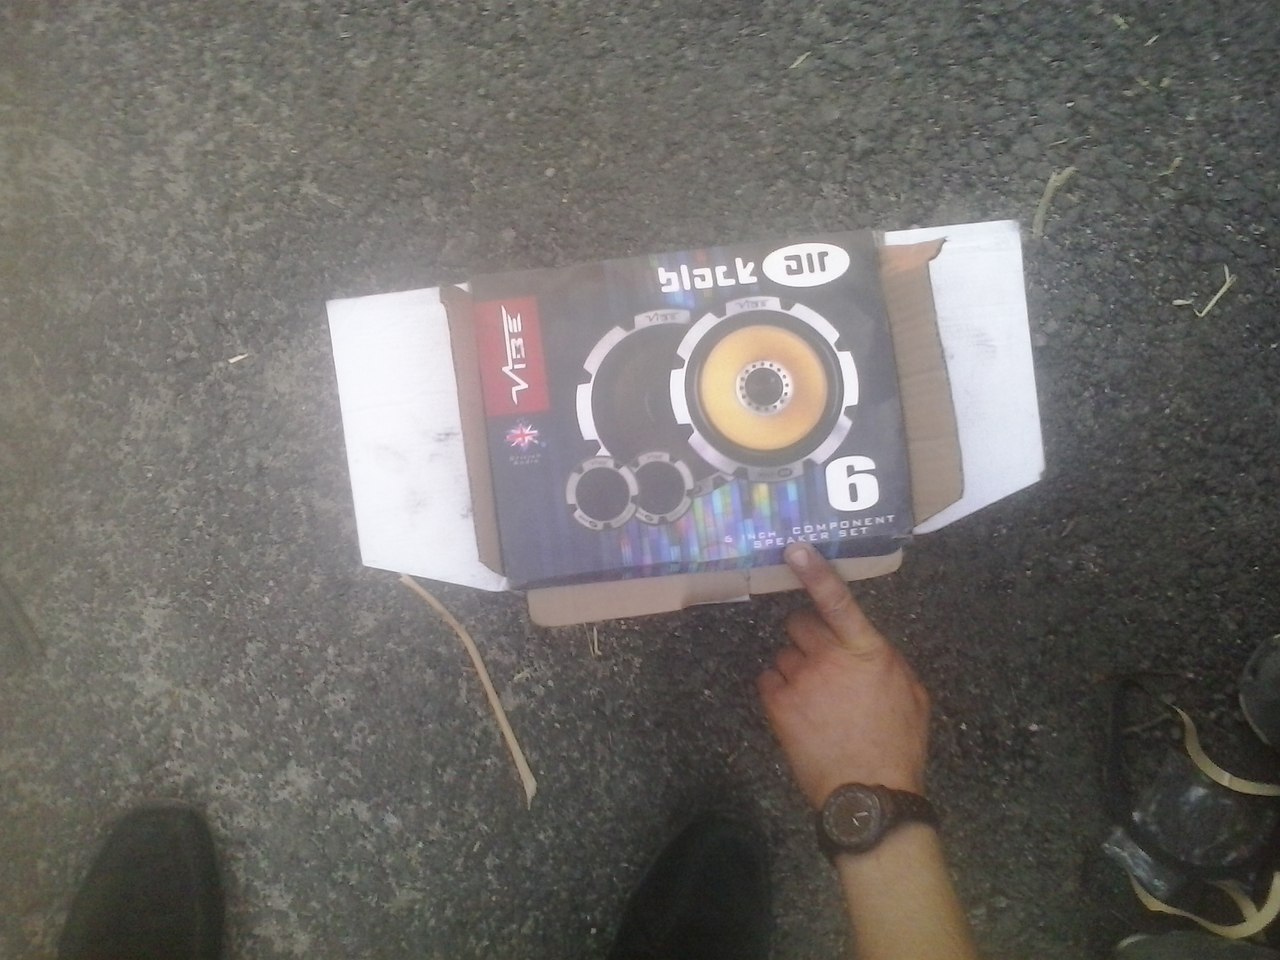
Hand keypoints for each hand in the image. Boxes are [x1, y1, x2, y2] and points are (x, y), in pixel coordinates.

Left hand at [757, 543, 930, 807]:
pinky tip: (797, 709)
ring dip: (793, 667)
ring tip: (814, 697)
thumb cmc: (898, 744)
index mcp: (867, 650)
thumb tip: (867, 645)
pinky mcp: (778, 705)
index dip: (815, 572)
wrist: (870, 793)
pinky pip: (767, 679)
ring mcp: (801, 680)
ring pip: (782, 654)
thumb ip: (886, 659)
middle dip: (807, 637)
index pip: (838, 601)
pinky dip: (778, 689)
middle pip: (798, 623)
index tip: (795, 549)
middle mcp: (830, 658)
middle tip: (821, 661)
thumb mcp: (911, 693)